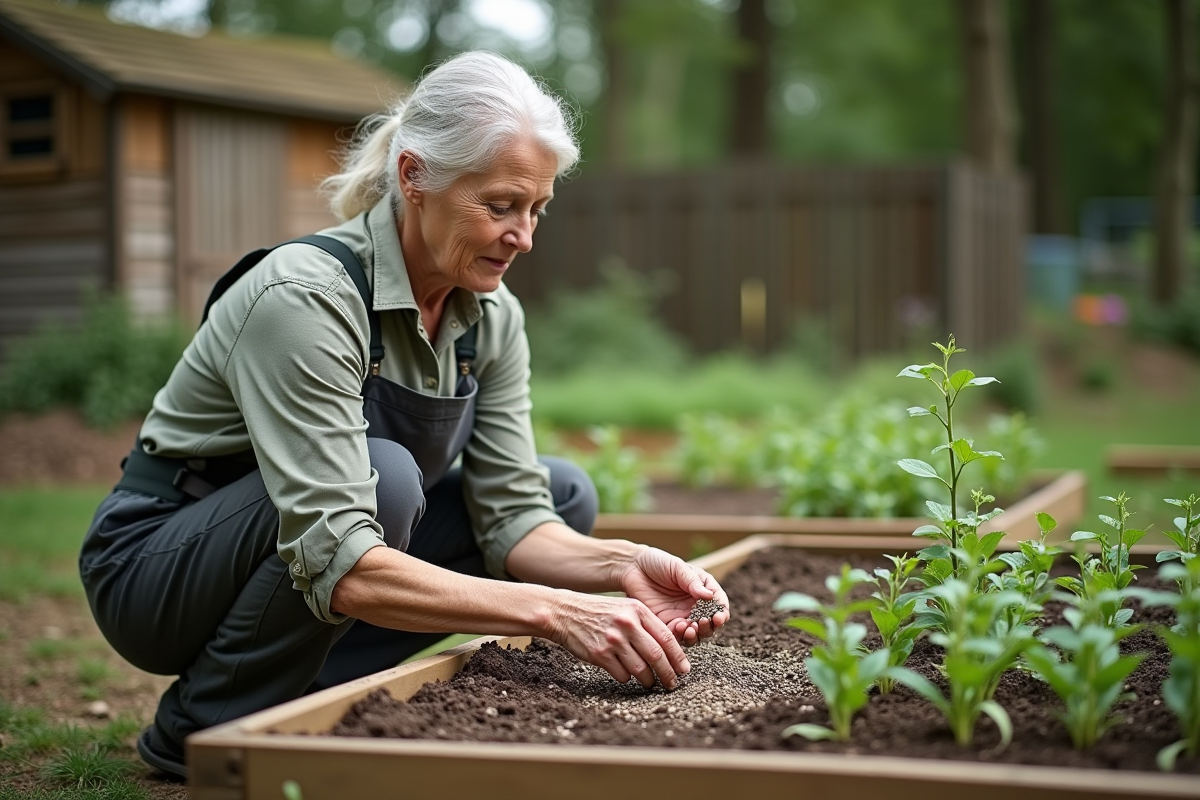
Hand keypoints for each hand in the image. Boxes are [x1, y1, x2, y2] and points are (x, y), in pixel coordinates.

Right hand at [545, 591, 691, 689]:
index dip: (678, 656)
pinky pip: (622, 675)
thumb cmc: (598, 612)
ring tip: (650, 682)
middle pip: (656, 655)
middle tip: (672, 683)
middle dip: (668, 673)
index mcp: (637, 610)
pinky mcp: (600, 654)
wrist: (565, 613)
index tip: (684, 669)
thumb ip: (645, 624)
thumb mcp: (624, 608)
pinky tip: (625, 673)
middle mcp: (627, 624)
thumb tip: (668, 650)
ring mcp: (613, 640)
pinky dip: (627, 678)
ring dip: (648, 680)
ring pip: (641, 669)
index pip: (666, 637)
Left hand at [617, 546, 730, 646]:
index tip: (719, 617)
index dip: (722, 613)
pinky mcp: (666, 625)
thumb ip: (693, 582)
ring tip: (691, 628)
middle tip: (704, 623)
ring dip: (697, 635)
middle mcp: (694, 606)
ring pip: (695, 634)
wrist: (633, 568)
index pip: (719, 605)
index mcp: (703, 590)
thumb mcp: (678, 567)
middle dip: (710, 627)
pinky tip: (678, 628)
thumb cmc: (658, 563)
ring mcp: (681, 617)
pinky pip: (677, 636)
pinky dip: (680, 637)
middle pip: (710, 624)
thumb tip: (709, 596)